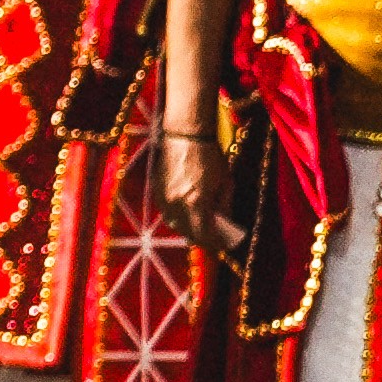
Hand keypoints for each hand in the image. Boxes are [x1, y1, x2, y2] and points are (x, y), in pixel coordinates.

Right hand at [157, 126, 240, 251]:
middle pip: (188, 233)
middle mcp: (177, 205)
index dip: (215, 244)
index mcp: (196, 202)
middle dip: (202, 239)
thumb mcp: (225, 182)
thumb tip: (224, 224)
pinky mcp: (156, 192)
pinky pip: (167, 213)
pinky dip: (178, 217)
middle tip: (214, 239)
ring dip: (188, 229)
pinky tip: (187, 213)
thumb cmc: (210, 156)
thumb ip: (224, 206)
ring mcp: (164, 199)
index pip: (204, 235)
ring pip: (175, 225)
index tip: (223, 246)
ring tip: (199, 226)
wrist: (185, 136)